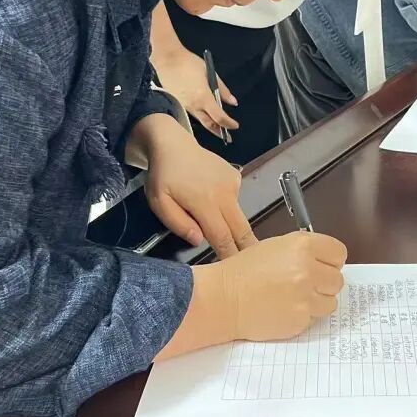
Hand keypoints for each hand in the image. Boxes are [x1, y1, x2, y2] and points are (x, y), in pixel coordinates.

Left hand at [137, 114, 257, 256]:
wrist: (173, 144)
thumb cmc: (163, 176)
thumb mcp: (159, 203)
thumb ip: (178, 224)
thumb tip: (199, 240)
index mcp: (205, 202)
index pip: (222, 236)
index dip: (230, 255)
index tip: (239, 272)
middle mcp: (225, 194)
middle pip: (241, 228)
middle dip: (247, 248)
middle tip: (258, 266)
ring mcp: (233, 183)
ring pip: (238, 215)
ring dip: (232, 226)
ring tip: (219, 227)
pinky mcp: (236, 176)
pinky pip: (234, 201)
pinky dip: (226, 206)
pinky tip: (211, 197)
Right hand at [152, 48, 238, 138]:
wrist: (166, 59)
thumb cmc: (190, 63)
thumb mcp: (210, 73)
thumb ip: (222, 89)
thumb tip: (233, 102)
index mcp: (203, 97)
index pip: (219, 117)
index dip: (228, 124)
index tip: (235, 126)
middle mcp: (193, 106)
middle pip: (208, 124)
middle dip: (219, 132)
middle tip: (228, 138)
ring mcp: (183, 106)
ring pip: (199, 120)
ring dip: (210, 126)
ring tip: (218, 129)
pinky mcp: (176, 104)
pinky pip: (191, 114)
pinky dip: (200, 117)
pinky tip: (204, 117)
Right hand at [215, 232, 346, 340]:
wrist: (223, 298)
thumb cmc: (244, 271)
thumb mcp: (276, 246)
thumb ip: (305, 251)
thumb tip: (326, 261)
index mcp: (303, 246)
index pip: (339, 253)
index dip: (331, 261)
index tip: (323, 266)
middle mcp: (308, 270)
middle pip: (337, 280)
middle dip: (324, 283)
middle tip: (306, 284)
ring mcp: (305, 297)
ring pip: (331, 302)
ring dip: (317, 301)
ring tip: (294, 298)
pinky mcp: (300, 320)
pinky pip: (314, 318)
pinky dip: (303, 316)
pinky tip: (285, 309)